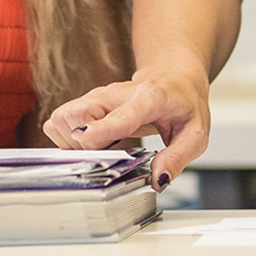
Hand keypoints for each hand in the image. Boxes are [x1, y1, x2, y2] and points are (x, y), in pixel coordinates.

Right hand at [44, 66, 209, 189]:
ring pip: (62, 118)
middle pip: (78, 114)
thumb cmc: (184, 102)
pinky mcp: (85, 102)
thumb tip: (158, 180)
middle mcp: (116, 94)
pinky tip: (92, 142)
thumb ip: (177, 158)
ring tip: (100, 148)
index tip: (84, 139)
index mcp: (148, 99)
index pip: (119, 115)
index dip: (99, 128)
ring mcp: (97, 96)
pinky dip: (66, 137)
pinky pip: (59, 122)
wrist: (173, 75)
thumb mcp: (196, 134)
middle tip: (105, 155)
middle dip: (81, 144)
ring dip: (72, 142)